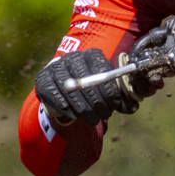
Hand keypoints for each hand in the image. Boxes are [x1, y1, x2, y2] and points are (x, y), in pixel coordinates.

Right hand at [34, 47, 158, 127]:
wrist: (66, 89)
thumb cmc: (91, 90)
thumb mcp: (107, 92)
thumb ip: (120, 99)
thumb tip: (132, 107)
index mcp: (92, 56)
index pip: (103, 71)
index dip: (110, 90)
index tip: (114, 105)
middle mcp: (73, 57)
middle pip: (86, 80)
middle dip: (97, 101)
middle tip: (104, 115)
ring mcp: (56, 67)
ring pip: (70, 88)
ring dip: (83, 107)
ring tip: (92, 119)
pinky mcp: (43, 78)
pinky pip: (53, 93)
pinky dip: (65, 107)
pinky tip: (74, 115)